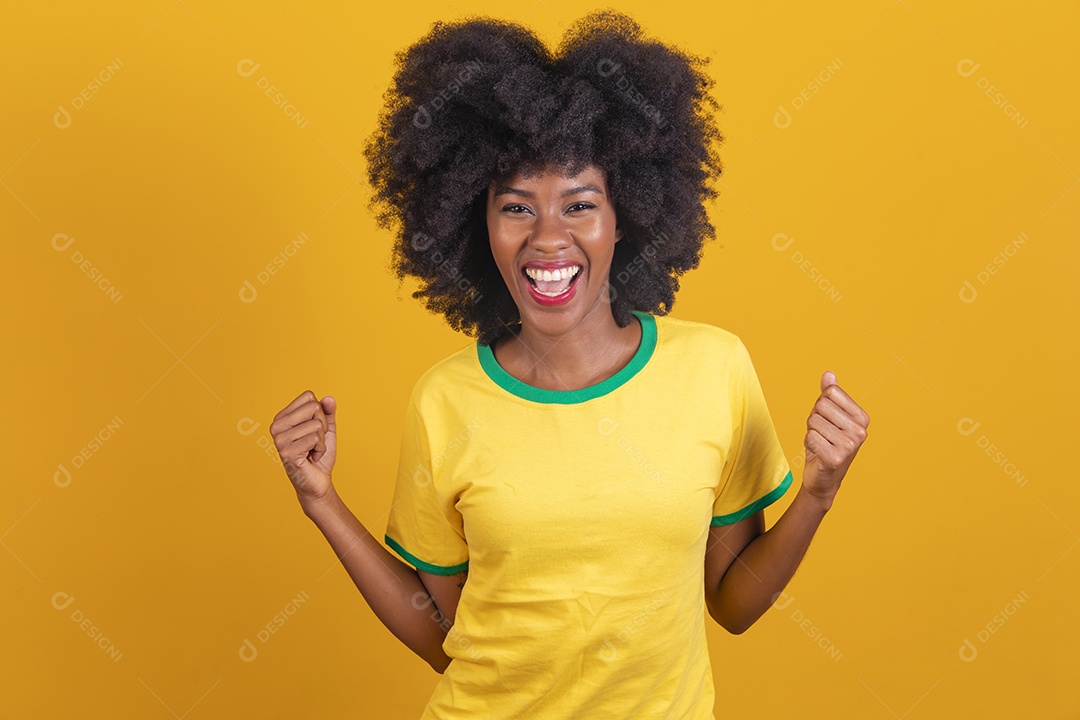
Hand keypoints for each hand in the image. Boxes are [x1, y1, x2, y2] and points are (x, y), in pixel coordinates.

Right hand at [270, 390, 337, 501]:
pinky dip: (320, 450)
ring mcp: (280, 439)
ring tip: (312, 451)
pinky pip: (316, 439)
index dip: (319, 413)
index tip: (313, 430)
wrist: (318, 482)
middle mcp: (276, 426)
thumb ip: (327, 412)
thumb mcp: (326, 429)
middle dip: (322, 426)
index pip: (309, 397)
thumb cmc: (319, 455)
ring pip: (316, 424)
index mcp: (282, 417)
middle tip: (314, 442)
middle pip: (314, 407)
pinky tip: (311, 458)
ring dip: (322, 440)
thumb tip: (329, 398)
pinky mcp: (287, 452)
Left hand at [802, 371, 868, 503]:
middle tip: (822, 435)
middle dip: (814, 419)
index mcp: (862, 418)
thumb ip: (830, 395)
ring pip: (813, 422)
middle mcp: (860, 431)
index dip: (821, 406)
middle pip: (820, 406)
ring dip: (811, 432)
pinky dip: (808, 445)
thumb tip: (829, 374)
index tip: (827, 421)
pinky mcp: (836, 458)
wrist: (824, 478)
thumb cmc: (826, 443)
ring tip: (821, 444)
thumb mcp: (828, 417)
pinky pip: (810, 437)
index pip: (830, 393)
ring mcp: (850, 445)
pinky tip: (818, 454)